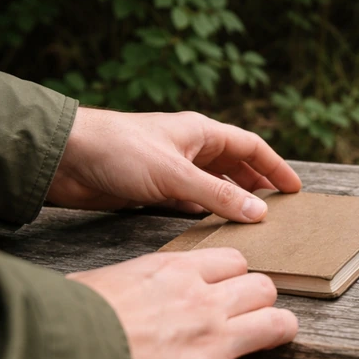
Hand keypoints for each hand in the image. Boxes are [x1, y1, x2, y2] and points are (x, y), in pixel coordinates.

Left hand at [48, 108, 300, 222]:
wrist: (63, 158)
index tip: (295, 189)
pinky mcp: (151, 188)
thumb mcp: (175, 175)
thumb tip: (260, 213)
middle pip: (234, 166)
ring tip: (252, 221)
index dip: (275, 166)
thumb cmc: (118, 151)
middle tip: (279, 209)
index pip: (250, 147)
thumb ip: (218, 195)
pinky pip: (188, 200)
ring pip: (212, 185)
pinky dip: (204, 212)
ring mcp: (170, 168)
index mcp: (200, 132)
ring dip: (231, 200)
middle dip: (257, 185)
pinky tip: (212, 225)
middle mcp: (189, 148)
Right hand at [69, 248, 296, 358]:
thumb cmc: (67, 322)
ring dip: (277, 334)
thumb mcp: (101, 281)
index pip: (234, 262)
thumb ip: (127, 281)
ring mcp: (214, 345)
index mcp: (177, 272)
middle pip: (264, 289)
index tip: (228, 292)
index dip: (235, 278)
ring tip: (268, 344)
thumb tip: (107, 288)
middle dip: (262, 303)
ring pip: (278, 325)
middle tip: (251, 318)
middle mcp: (204, 303)